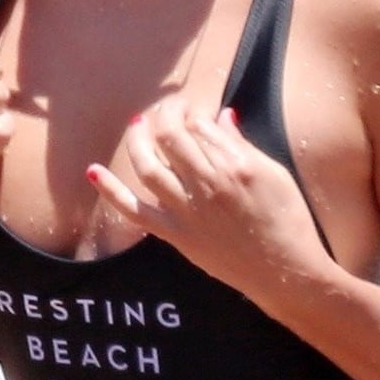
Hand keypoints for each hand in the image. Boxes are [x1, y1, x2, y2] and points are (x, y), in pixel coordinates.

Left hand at [88, 101, 329, 302]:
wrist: (284, 270)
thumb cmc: (287, 220)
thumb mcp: (274, 174)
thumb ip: (242, 145)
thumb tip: (220, 117)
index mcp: (235, 165)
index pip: (199, 125)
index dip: (189, 110)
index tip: (190, 108)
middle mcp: (207, 185)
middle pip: (171, 138)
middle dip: (163, 116)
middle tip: (164, 110)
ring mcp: (188, 211)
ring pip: (148, 166)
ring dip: (137, 140)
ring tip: (137, 125)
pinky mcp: (176, 234)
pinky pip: (135, 212)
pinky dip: (111, 192)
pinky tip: (93, 171)